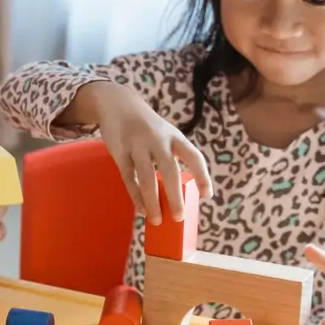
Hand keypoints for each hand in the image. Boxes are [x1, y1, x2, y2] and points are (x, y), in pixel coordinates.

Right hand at [85, 82, 212, 223]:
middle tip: (179, 217)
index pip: (194, 156)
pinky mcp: (120, 151)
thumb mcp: (165, 134)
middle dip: (175, 195)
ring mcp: (137, 145)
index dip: (202, 176)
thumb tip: (181, 192)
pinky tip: (142, 209)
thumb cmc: (148, 127)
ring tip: (157, 220)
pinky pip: (129, 178)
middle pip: (170, 170)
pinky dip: (136, 196)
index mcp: (175, 136)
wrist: (118, 104)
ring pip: (147, 177)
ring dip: (153, 201)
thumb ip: (173, 155)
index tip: (207, 196)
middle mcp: (158, 139)